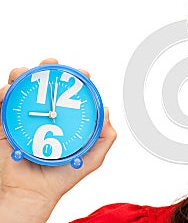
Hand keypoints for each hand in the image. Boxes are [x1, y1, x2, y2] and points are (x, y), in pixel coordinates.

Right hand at [0, 58, 116, 222]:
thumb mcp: (92, 157)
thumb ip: (104, 137)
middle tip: (52, 65)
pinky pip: (2, 105)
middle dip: (47, 70)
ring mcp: (25, 119)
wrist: (35, 193)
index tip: (82, 74)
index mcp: (64, 119)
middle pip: (44, 86)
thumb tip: (106, 111)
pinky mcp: (5, 125)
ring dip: (22, 76)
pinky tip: (10, 90)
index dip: (75, 81)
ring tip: (26, 73)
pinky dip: (5, 94)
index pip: (69, 94)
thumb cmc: (63, 176)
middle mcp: (44, 115)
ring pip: (21, 90)